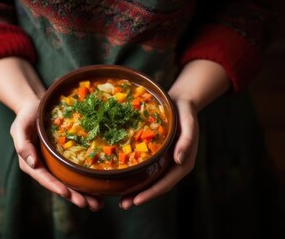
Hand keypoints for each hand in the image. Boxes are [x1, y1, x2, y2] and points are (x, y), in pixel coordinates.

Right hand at [10, 97, 103, 210]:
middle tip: (89, 205)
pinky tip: (99, 188)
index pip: (44, 178)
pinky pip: (75, 172)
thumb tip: (32, 164)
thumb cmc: (26, 116)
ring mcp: (54, 165)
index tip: (67, 194)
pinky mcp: (64, 159)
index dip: (55, 186)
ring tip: (98, 204)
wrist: (37, 107)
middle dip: (74, 196)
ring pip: (69, 182)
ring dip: (83, 194)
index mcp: (30, 163)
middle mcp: (43, 167)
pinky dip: (86, 181)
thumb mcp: (19, 128)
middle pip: (59, 185)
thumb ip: (22, 145)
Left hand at [119, 59, 229, 209]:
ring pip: (150, 180)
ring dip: (136, 191)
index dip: (151, 193)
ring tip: (120, 199)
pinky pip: (146, 169)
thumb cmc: (185, 112)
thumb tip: (179, 161)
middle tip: (123, 205)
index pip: (166, 182)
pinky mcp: (157, 156)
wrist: (180, 103)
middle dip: (140, 196)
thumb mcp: (188, 122)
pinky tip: (122, 179)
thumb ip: (187, 140)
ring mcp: (165, 162)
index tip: (136, 200)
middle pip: (156, 186)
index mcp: (183, 162)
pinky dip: (135, 177)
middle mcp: (173, 165)